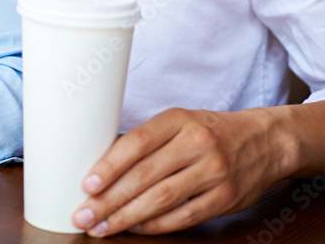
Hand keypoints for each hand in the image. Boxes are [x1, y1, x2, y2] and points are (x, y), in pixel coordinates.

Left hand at [72, 107, 296, 235]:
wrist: (263, 141)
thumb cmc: (210, 131)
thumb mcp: (181, 122)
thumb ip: (149, 141)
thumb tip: (104, 166)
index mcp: (179, 119)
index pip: (138, 142)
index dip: (110, 165)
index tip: (88, 184)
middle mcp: (196, 143)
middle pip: (146, 175)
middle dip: (110, 199)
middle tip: (85, 214)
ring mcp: (213, 171)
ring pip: (162, 199)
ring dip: (128, 217)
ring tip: (104, 226)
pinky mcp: (225, 198)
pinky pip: (184, 216)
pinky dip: (157, 225)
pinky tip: (137, 228)